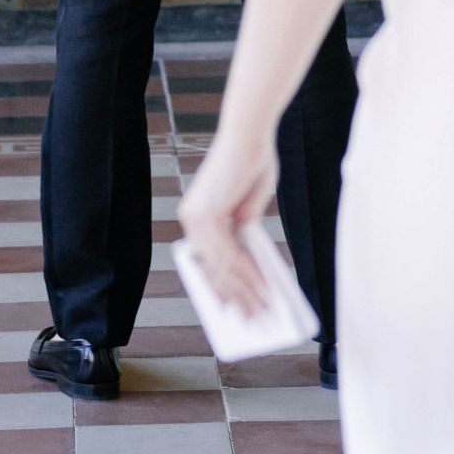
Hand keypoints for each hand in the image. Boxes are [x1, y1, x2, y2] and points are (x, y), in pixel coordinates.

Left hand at [178, 128, 277, 316]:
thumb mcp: (248, 205)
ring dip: (245, 293)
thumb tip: (248, 265)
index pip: (206, 261)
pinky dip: (248, 276)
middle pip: (213, 270)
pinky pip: (230, 257)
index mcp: (196, 216)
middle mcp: (190, 220)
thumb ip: (244, 229)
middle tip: (252, 320)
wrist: (250, 132)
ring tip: (263, 311)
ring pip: (222, 269)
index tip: (231, 311)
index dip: (219, 289)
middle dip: (235, 298)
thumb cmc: (251, 161)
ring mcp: (196, 219)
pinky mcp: (208, 216)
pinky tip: (262, 291)